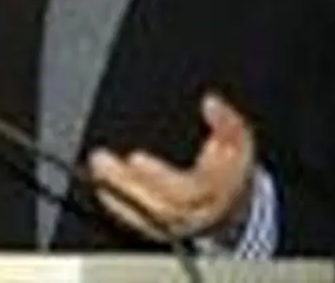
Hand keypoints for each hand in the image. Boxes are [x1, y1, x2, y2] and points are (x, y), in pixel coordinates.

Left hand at [88, 93, 255, 241]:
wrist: (233, 205)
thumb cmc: (230, 168)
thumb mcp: (238, 141)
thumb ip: (227, 122)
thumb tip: (210, 102)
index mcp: (216, 192)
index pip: (187, 190)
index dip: (159, 176)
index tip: (135, 157)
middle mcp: (197, 214)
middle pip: (159, 206)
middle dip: (126, 183)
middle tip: (100, 160)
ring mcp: (178, 226)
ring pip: (145, 217)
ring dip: (116, 192)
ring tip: (96, 168)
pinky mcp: (162, 231)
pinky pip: (138, 224)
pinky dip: (117, 206)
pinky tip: (101, 188)